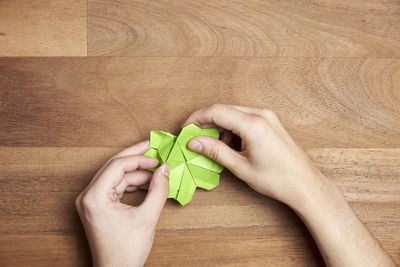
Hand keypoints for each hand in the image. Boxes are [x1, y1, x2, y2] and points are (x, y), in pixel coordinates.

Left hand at [75, 141, 168, 266]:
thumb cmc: (126, 252)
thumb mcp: (147, 218)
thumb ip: (158, 190)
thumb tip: (164, 169)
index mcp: (94, 198)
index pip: (117, 165)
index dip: (139, 159)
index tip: (157, 159)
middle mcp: (88, 196)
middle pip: (114, 166)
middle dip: (136, 158)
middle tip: (153, 147)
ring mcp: (91, 201)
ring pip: (116, 176)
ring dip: (137, 172)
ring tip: (157, 172)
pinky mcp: (97, 205)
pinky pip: (116, 186)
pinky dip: (132, 183)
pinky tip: (148, 183)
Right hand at [183, 104, 394, 265]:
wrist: (305, 184)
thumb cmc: (276, 179)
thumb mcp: (240, 167)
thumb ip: (215, 151)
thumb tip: (194, 142)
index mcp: (252, 124)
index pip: (216, 111)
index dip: (196, 119)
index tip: (185, 130)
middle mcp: (260, 114)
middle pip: (223, 109)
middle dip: (206, 122)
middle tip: (194, 138)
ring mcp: (267, 116)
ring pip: (233, 113)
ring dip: (219, 126)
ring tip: (214, 146)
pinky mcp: (270, 122)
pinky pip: (244, 118)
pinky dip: (232, 128)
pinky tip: (230, 145)